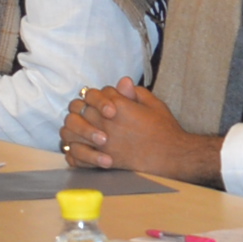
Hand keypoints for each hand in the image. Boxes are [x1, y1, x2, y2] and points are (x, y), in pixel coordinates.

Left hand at [65, 81, 221, 179]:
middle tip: (85, 114)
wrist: (172, 156)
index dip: (93, 96)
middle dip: (80, 110)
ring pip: (70, 131)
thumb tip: (121, 81)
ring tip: (79, 130)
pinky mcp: (101, 160)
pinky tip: (78, 148)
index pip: (91, 94)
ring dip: (72, 128)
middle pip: (77, 110)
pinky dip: (72, 152)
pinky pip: (75, 155)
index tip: (99, 101)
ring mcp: (102, 142)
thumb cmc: (164, 129)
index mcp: (118, 106)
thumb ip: (134, 92)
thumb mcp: (153, 104)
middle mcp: (106, 122)